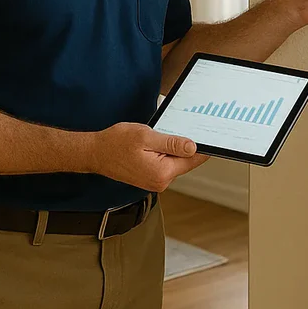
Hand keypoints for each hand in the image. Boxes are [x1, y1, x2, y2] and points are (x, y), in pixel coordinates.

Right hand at [88, 123, 208, 191]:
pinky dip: (165, 152)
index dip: (204, 147)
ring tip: (160, 136)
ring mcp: (155, 181)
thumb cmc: (115, 143)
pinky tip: (156, 142)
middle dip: (187, 145)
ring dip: (174, 148)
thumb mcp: (146, 137)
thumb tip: (193, 147)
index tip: (212, 136)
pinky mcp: (150, 177)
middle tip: (183, 128)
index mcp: (162, 173)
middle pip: (186, 161)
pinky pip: (166, 163)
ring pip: (176, 161)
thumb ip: (171, 143)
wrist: (95, 153)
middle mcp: (160, 181)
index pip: (193, 160)